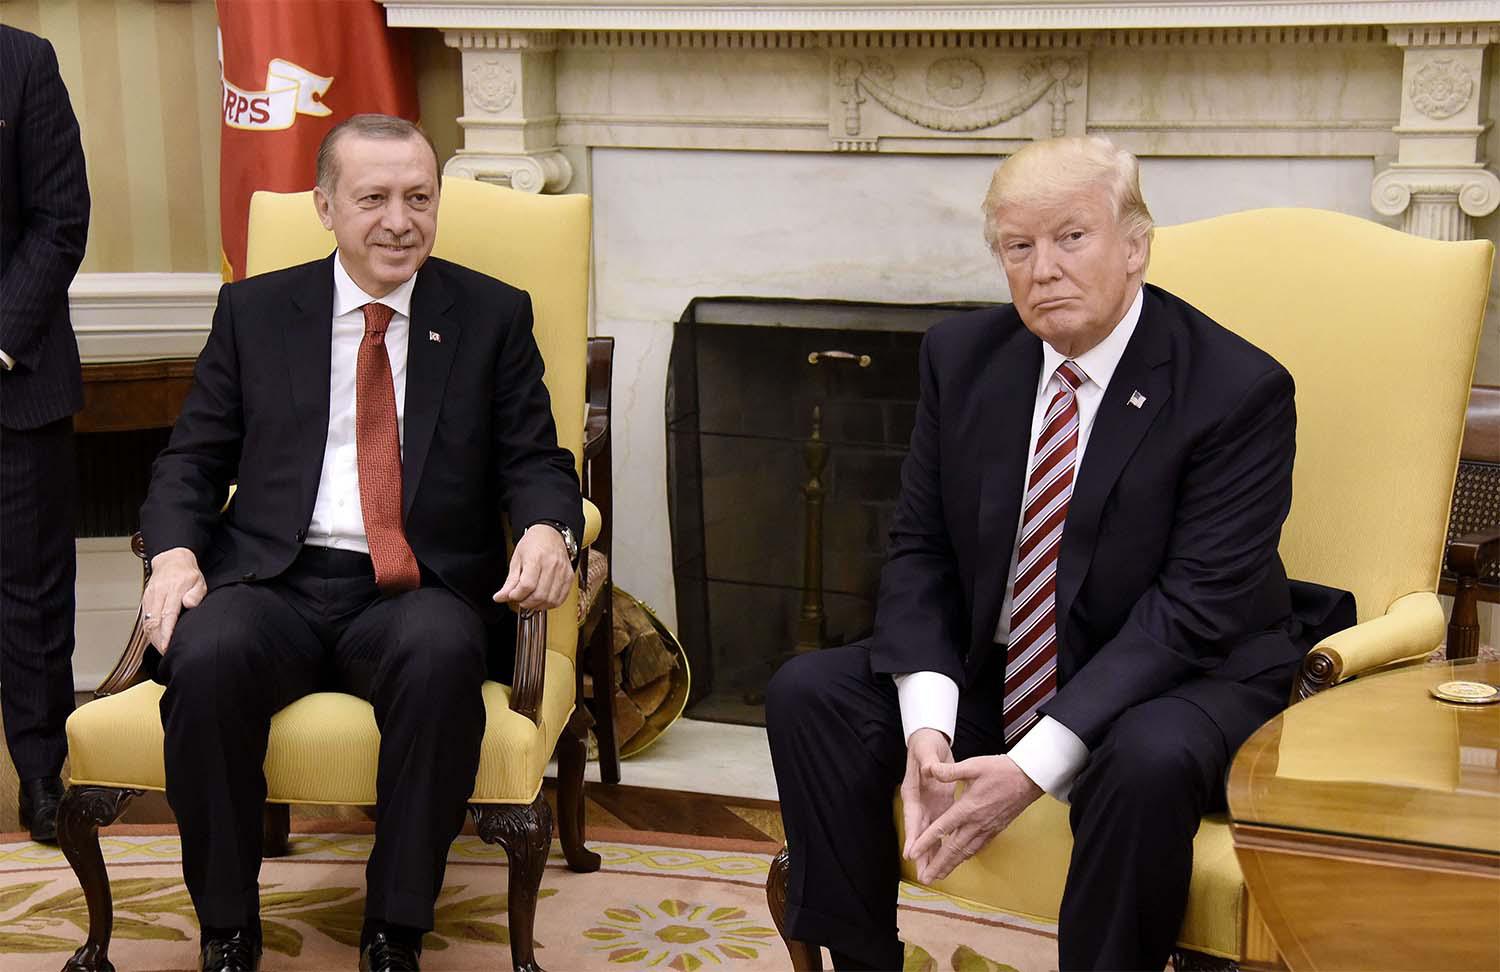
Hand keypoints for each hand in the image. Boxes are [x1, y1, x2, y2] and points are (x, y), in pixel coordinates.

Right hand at [141, 547, 206, 653]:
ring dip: (152, 638)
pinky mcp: (145, 600)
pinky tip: (155, 639)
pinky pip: (144, 619)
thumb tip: (190, 604)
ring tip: (161, 649)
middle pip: (154, 621)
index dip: (166, 632)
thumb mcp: (199, 581)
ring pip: (147, 622)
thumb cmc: (187, 573)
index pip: (167, 614)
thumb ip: (196, 593)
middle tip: (165, 652)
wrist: (171, 560)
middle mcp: (158, 593)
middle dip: (158, 640)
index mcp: (173, 589)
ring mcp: (150, 597)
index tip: (166, 645)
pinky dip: (148, 631)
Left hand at [492, 524, 572, 610]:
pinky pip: (560, 598)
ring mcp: (562, 572)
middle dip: (526, 603)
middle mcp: (552, 565)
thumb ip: (509, 582)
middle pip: (539, 595)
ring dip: (538, 605)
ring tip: (531, 600)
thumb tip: (500, 597)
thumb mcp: (516, 560)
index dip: (517, 595)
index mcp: (536, 558)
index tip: (512, 595)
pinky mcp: (569, 577)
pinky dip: (550, 604)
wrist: (550, 534)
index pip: (527, 585)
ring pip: (551, 600)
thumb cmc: (533, 544)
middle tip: (520, 599)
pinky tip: (542, 600)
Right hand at [901, 728, 955, 875]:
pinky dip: (944, 843)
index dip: (913, 836)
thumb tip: (928, 769)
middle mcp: (919, 803)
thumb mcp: (926, 750)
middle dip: (922, 855)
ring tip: (935, 875)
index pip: (912, 817)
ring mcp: (929, 806)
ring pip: (931, 835)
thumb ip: (928, 761)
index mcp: (913, 792)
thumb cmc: (925, 745)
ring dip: (933, 854)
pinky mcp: (940, 806)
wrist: (929, 741)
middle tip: (924, 875)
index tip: (911, 854)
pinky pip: (942, 829)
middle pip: (920, 833)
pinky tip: (949, 856)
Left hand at [907, 755, 1043, 883]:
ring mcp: (987, 828)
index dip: (925, 842)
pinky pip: (977, 847)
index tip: (913, 854)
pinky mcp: (995, 829)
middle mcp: (976, 823)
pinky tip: (960, 860)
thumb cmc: (1002, 770)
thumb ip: (950, 771)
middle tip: (925, 878)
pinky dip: (966, 856)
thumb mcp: (973, 765)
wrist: (1028, 778)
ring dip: (951, 865)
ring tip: (939, 876)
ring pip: (965, 852)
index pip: (942, 828)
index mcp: (967, 808)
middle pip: (953, 849)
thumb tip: (930, 769)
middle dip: (938, 865)